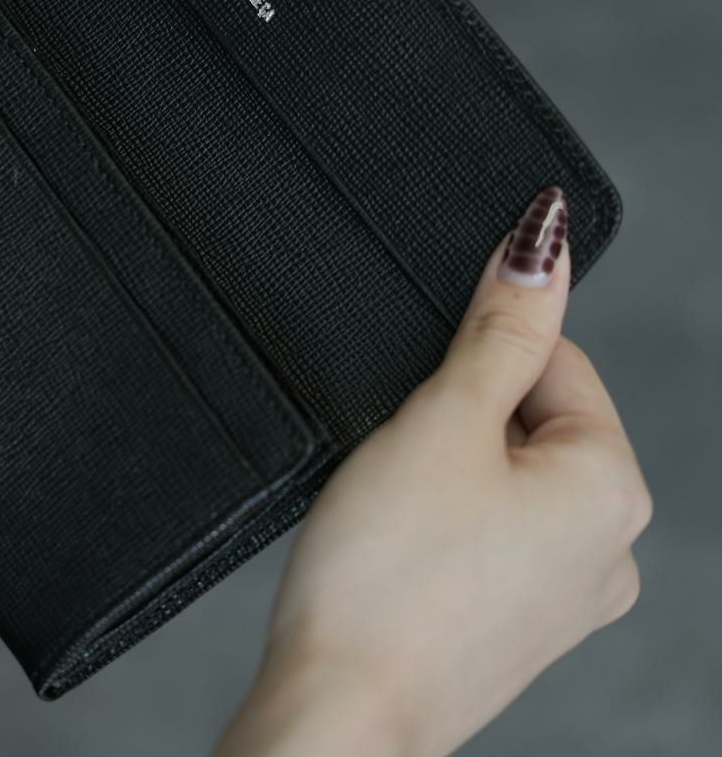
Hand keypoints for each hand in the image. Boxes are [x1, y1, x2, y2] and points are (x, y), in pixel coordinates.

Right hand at [216, 186, 650, 756]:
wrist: (337, 709)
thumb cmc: (386, 574)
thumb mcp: (444, 418)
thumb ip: (500, 326)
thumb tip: (545, 241)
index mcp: (612, 490)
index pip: (555, 357)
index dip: (476, 355)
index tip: (423, 394)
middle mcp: (610, 550)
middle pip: (529, 417)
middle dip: (459, 413)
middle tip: (402, 460)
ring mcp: (566, 597)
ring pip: (501, 474)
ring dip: (444, 465)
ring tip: (395, 510)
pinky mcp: (517, 625)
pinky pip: (486, 531)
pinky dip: (441, 519)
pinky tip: (400, 547)